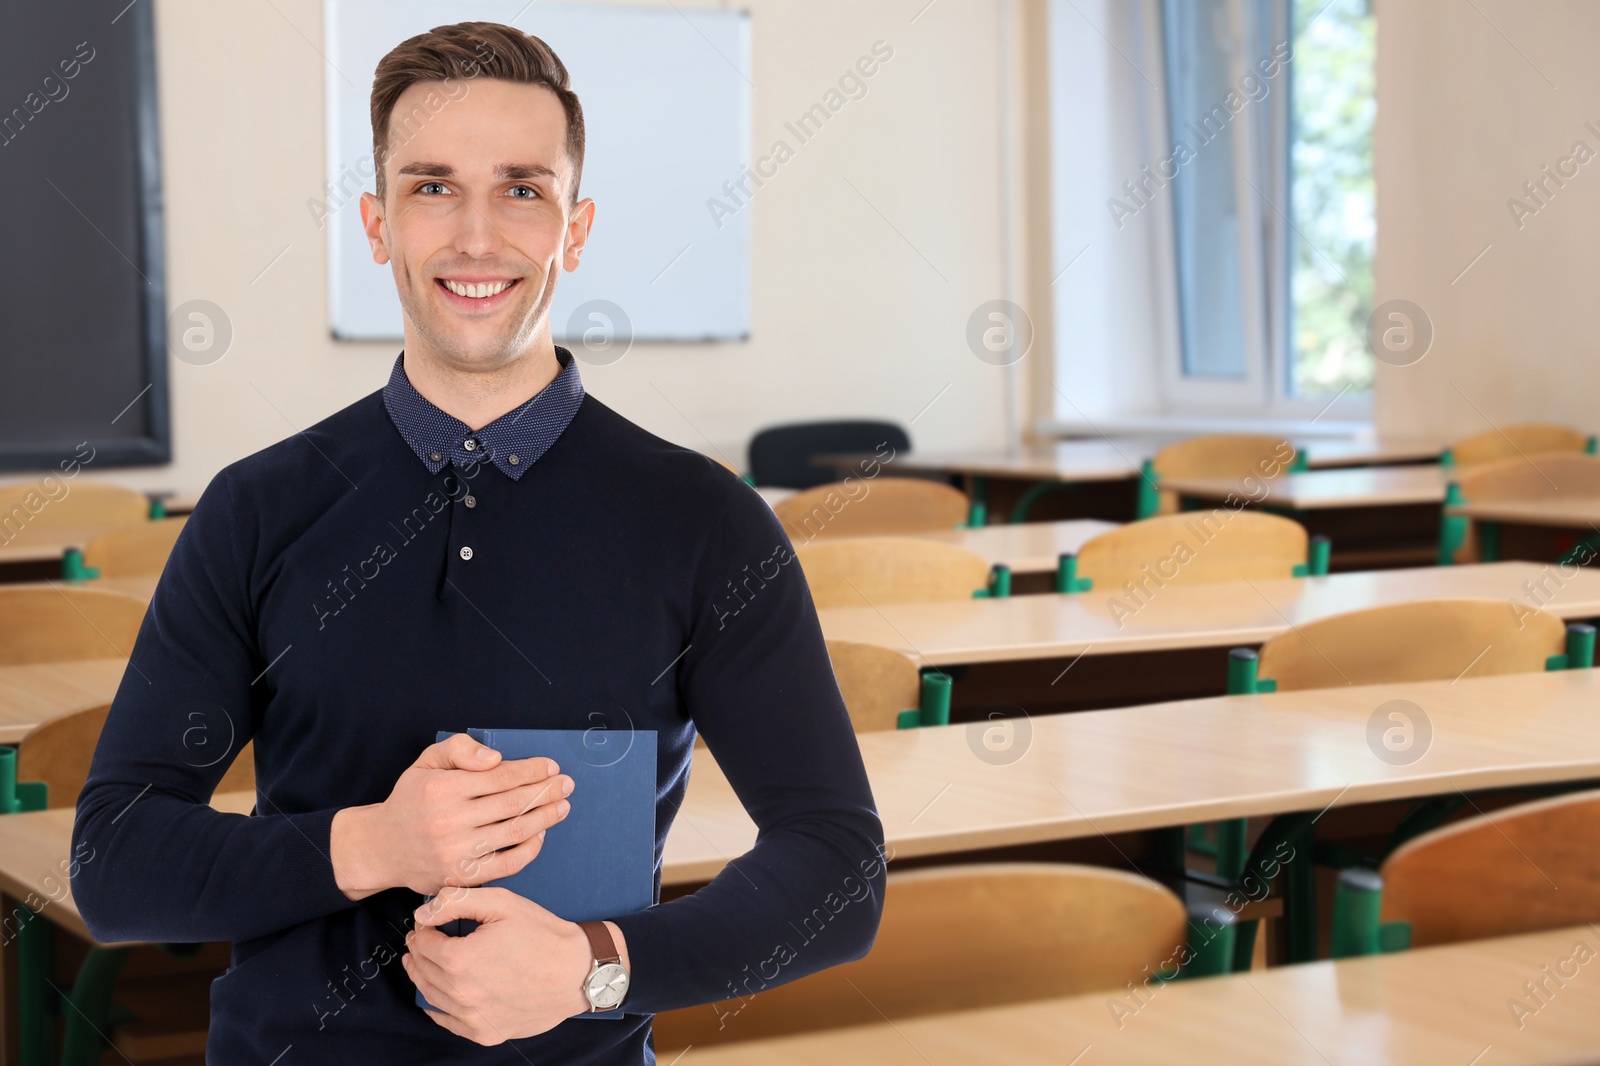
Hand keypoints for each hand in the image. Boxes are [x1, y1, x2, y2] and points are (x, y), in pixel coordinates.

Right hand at [330, 733, 574, 898]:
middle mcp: (449, 821)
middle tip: (566, 784)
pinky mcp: (461, 877)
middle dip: (546, 791)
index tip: (551, 767)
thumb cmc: (412, 799)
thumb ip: (460, 750)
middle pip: (513, 804)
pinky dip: (529, 850)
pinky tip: (541, 835)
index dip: (531, 771)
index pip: (500, 777)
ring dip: (545, 818)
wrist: (383, 847)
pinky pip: (507, 864)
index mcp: (442, 789)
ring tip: (562, 806)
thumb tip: (495, 758)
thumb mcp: (426, 762)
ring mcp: (456, 852)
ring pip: (514, 833)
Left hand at [404, 887, 628, 1043]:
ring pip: (431, 997)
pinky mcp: (486, 1032)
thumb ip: (456, 901)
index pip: (423, 943)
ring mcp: (473, 1017)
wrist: (578, 972)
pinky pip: (448, 1023)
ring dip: (422, 977)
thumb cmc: (543, 935)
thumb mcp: (502, 903)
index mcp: (461, 959)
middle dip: (418, 952)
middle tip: (420, 940)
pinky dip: (436, 1008)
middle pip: (423, 970)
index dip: (422, 929)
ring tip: (421, 963)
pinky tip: (436, 998)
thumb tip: (422, 913)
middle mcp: (461, 993)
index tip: (427, 923)